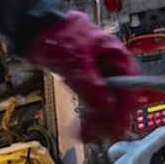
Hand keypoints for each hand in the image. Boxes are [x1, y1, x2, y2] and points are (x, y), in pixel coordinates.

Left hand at [24, 11, 138, 143]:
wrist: (34, 28)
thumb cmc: (58, 33)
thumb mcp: (77, 62)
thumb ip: (91, 86)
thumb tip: (105, 106)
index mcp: (116, 55)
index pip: (130, 85)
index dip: (126, 107)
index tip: (119, 124)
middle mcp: (110, 66)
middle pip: (118, 97)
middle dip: (110, 118)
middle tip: (103, 135)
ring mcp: (97, 73)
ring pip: (104, 102)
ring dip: (97, 119)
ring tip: (88, 135)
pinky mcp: (84, 80)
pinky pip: (90, 101)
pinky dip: (87, 114)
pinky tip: (82, 127)